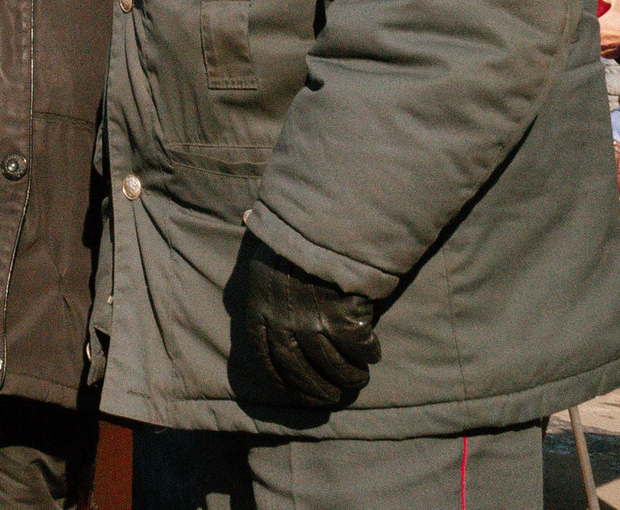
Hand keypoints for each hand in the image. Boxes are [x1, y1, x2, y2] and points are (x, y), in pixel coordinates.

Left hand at [233, 234, 379, 407]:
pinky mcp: (341, 320)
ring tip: (357, 379)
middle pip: (300, 371)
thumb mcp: (265, 249)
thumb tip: (247, 220)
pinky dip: (367, 354)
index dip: (282, 381)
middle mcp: (282, 323)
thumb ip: (261, 259)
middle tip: (333, 397)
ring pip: (333, 366)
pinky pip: (358, 348)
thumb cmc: (294, 236)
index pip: (265, 359)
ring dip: (348, 377)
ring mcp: (312, 324)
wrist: (321, 225)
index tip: (297, 393)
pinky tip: (372, 353)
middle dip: (318, 390)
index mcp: (259, 311)